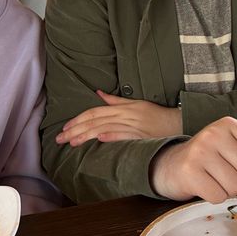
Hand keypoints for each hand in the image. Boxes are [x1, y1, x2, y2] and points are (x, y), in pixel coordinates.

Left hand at [54, 90, 181, 145]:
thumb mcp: (135, 103)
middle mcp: (124, 115)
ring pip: (105, 128)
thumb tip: (98, 93)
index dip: (78, 119)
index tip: (65, 127)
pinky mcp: (140, 136)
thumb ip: (115, 101)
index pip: (94, 112)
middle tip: (60, 139)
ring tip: (72, 142)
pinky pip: (124, 135)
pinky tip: (100, 139)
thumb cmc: (155, 115)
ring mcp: (132, 126)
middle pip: (95, 121)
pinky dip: (112, 136)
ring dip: (87, 135)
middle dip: (76, 129)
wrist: (176, 122)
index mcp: (121, 108)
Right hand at [149, 117, 236, 202]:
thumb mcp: (229, 146)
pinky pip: (219, 196)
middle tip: (229, 177)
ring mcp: (200, 152)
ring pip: (236, 186)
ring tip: (215, 180)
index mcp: (228, 124)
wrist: (170, 165)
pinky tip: (205, 186)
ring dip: (229, 190)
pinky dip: (215, 197)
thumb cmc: (207, 159)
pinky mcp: (190, 172)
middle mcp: (214, 134)